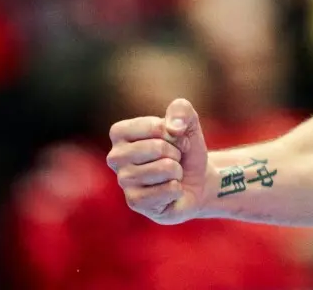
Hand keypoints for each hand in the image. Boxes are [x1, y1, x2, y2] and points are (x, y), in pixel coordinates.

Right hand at [106, 98, 212, 223]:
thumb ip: (181, 110)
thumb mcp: (188, 123)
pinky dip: (177, 189)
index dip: (173, 132)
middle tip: (174, 158)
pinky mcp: (135, 202)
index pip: (153, 127)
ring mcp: (123, 181)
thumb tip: (173, 128)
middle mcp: (115, 157)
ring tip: (171, 174)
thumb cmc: (186, 149)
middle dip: (176, 152)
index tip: (174, 138)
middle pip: (157, 148)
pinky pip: (168, 190)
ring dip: (177, 171)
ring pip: (165, 169)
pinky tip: (169, 191)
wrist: (196, 180)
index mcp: (120, 133)